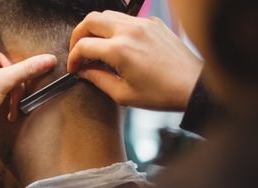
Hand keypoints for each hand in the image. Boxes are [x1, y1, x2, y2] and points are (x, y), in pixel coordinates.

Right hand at [68, 11, 202, 110]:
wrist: (193, 86)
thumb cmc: (163, 93)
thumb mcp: (123, 94)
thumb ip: (97, 79)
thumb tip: (83, 71)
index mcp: (120, 50)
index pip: (83, 46)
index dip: (73, 58)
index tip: (74, 67)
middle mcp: (130, 31)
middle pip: (90, 20)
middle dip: (78, 35)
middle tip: (78, 51)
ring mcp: (143, 24)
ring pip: (107, 15)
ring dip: (95, 29)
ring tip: (96, 46)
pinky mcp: (153, 23)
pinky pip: (126, 19)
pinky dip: (115, 28)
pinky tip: (117, 45)